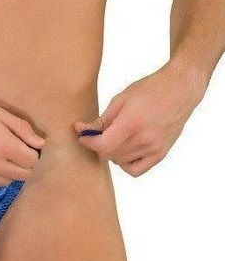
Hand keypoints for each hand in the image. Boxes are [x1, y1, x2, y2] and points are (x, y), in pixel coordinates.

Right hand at [0, 95, 44, 186]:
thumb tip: (40, 143)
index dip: (33, 153)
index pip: (33, 161)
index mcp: (3, 145)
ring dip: (8, 171)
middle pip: (23, 176)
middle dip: (24, 164)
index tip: (27, 146)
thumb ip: (21, 128)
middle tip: (15, 151)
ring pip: (7, 182)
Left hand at [74, 62, 204, 176]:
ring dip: (112, 152)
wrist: (180, 89)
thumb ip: (101, 120)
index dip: (88, 142)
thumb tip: (81, 130)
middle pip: (109, 155)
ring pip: (120, 162)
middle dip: (99, 145)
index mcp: (131, 123)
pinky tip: (125, 150)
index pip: (103, 145)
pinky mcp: (161, 153)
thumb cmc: (149, 90)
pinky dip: (126, 164)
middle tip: (99, 133)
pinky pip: (136, 170)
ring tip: (116, 137)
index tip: (83, 136)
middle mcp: (144, 139)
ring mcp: (154, 148)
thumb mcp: (121, 100)